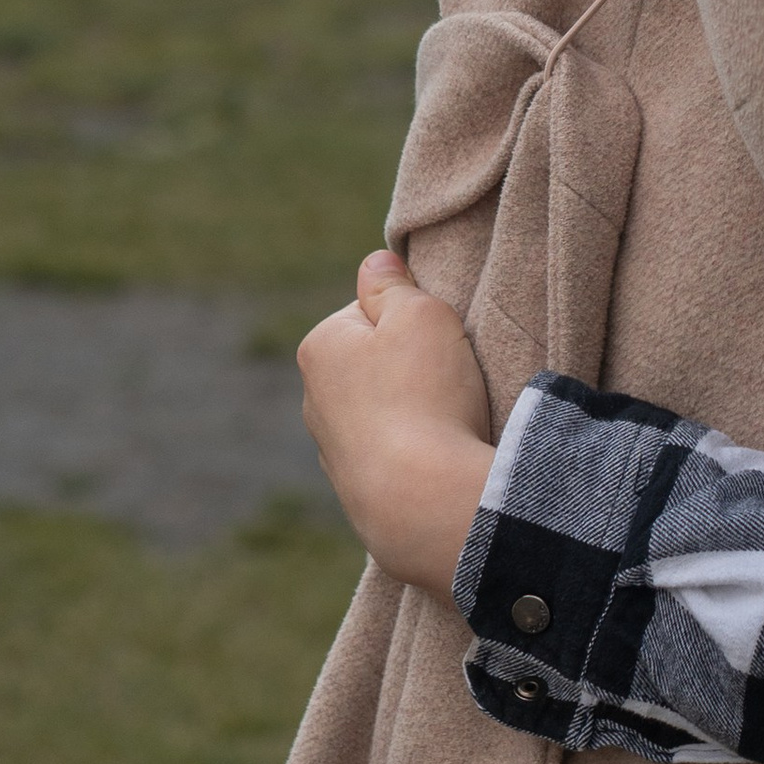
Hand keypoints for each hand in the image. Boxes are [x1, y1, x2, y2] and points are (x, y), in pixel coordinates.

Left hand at [297, 248, 495, 601]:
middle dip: (412, 367)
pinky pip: (393, 452)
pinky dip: (414, 450)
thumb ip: (393, 283)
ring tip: (448, 422)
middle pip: (376, 361)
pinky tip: (437, 456)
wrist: (421, 499)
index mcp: (321, 347)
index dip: (415, 320)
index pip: (373, 311)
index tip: (439, 342)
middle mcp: (315, 398)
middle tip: (449, 380)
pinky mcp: (357, 489)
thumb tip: (374, 263)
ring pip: (384, 409)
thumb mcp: (421, 314)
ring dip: (415, 411)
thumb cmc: (424, 396)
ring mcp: (332, 449)